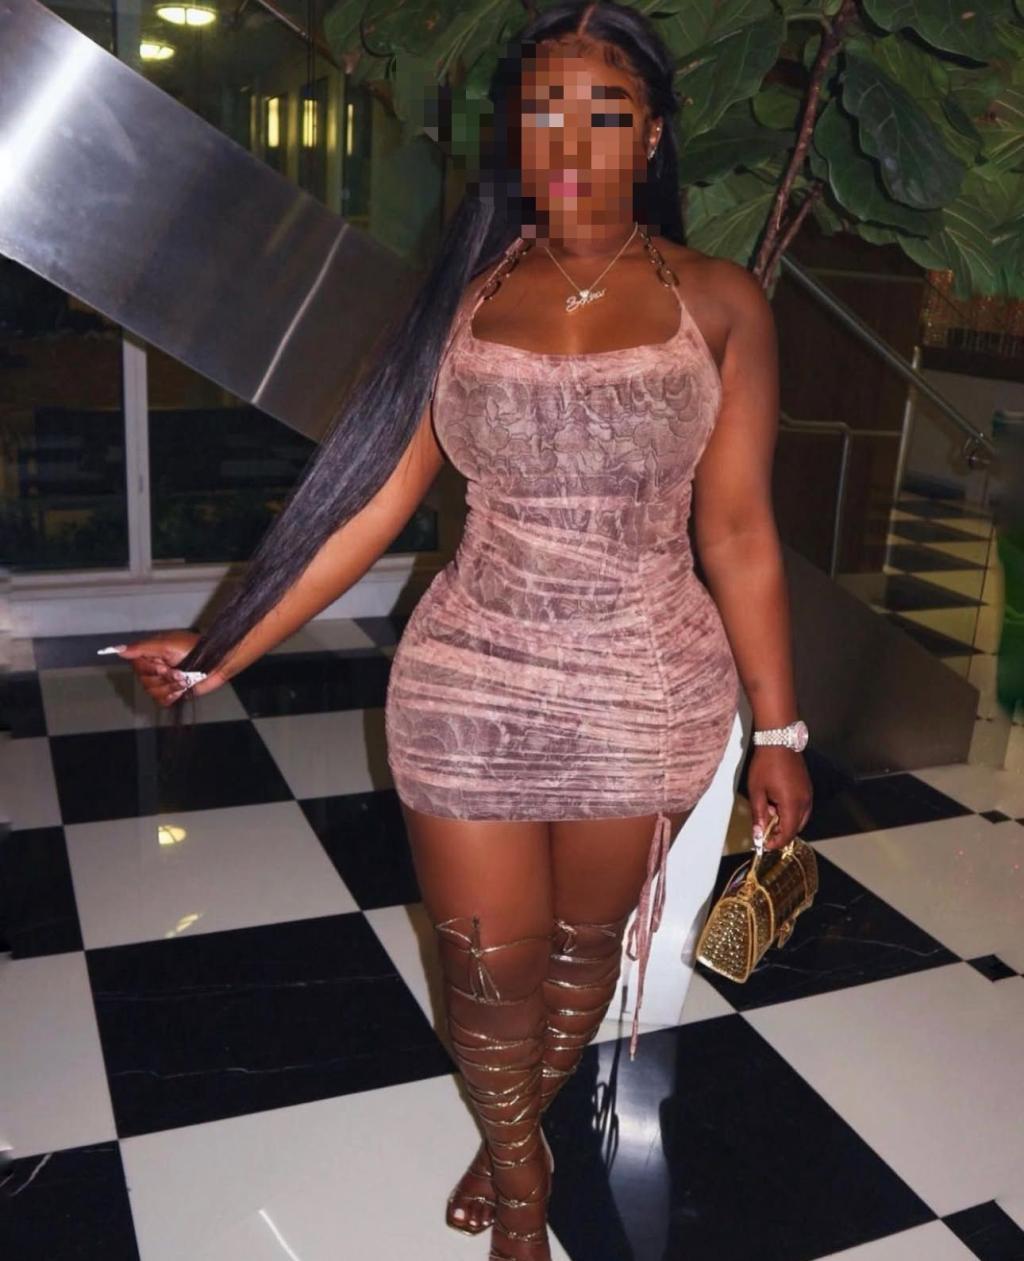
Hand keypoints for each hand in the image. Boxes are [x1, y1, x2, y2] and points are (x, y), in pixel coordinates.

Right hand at [109, 632, 225, 707]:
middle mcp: (156, 668)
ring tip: (185, 679)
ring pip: (153, 692)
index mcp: (152, 654)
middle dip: (164, 678)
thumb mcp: (167, 644)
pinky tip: (183, 689)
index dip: (151, 669)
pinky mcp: (174, 692)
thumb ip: (142, 648)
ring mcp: (165, 681)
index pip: (137, 667)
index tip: (164, 665)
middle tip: (179, 671)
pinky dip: (172, 696)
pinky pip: (162, 701)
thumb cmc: (195, 649)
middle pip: (144, 682)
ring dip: (171, 687)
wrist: (217, 662)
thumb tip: (118, 650)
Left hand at [747, 746, 811, 848]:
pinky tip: (777, 804)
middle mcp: (804, 802)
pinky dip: (791, 812)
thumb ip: (758, 815)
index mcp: (792, 804)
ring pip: (800, 819)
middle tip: (764, 830)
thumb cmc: (766, 764)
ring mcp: (808, 795)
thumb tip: (758, 833)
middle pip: (795, 828)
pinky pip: (802, 808)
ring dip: (786, 822)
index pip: (787, 833)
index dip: (776, 842)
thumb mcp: (757, 791)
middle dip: (780, 833)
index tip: (765, 845)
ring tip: (768, 813)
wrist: (778, 742)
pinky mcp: (807, 789)